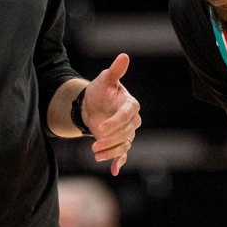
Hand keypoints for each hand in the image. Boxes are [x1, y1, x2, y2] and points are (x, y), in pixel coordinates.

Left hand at [82, 53, 141, 175]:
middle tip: (93, 145)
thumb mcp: (105, 79)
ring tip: (95, 155)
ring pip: (124, 145)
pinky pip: (124, 154)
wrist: (93, 104)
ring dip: (111, 152)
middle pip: (126, 133)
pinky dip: (119, 162)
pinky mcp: (121, 142)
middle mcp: (132, 120)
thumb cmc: (101, 89)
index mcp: (130, 104)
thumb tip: (124, 56)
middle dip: (110, 140)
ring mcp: (127, 132)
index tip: (101, 128)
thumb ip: (115, 70)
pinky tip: (114, 170)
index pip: (127, 114)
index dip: (115, 122)